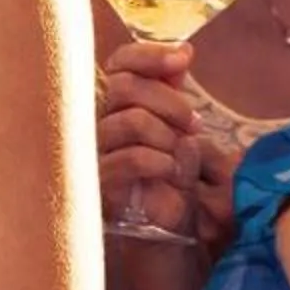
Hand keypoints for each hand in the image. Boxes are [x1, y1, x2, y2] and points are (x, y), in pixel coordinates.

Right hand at [98, 40, 212, 244]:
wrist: (166, 237)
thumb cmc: (173, 182)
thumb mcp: (179, 131)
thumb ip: (174, 93)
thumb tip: (183, 52)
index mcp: (117, 106)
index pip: (119, 63)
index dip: (147, 54)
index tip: (183, 60)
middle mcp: (98, 124)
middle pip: (123, 86)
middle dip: (168, 100)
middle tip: (193, 124)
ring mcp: (95, 154)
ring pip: (128, 119)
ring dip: (166, 134)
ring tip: (181, 153)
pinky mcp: (100, 186)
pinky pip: (129, 158)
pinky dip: (159, 160)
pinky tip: (171, 172)